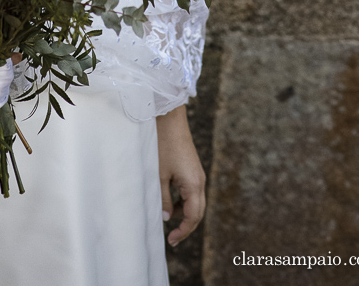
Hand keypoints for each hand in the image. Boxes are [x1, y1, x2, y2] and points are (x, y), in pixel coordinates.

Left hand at [156, 105, 205, 247]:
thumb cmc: (162, 145)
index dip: (183, 231)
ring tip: (166, 218)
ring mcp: (197, 173)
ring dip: (183, 212)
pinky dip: (182, 200)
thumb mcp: (159, 175)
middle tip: (172, 237)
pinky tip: (168, 201)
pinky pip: (191, 190)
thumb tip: (165, 218)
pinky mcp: (192, 167)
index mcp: (194, 185)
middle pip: (197, 211)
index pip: (193, 217)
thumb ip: (162, 198)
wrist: (169, 118)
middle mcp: (200, 181)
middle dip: (185, 226)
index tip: (171, 241)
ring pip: (194, 201)